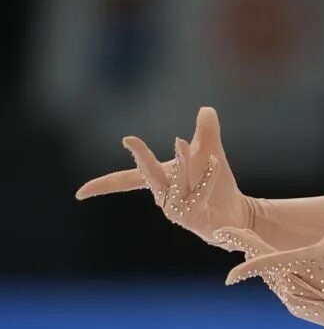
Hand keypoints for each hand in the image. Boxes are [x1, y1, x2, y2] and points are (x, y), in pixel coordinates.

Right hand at [75, 106, 252, 249]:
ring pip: (175, 186)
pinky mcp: (195, 219)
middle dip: (140, 159)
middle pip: (148, 177)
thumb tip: (206, 109)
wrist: (236, 213)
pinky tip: (216, 163)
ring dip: (180, 164)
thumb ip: (206, 132)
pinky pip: (197, 196)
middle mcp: (165, 197)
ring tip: (183, 142)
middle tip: (130, 140)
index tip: (82, 192)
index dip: (106, 184)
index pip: (129, 180)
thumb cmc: (217, 185)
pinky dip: (206, 179)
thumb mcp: (211, 154)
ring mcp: (178, 211)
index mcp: (161, 180)